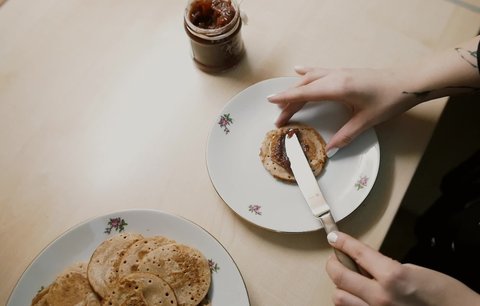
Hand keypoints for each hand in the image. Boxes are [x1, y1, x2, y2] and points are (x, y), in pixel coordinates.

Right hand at [267, 66, 417, 154]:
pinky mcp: (344, 72)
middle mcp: (335, 77)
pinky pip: (319, 71)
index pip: (306, 93)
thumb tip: (329, 150)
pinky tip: (298, 71)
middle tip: (278, 118)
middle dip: (288, 101)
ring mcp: (339, 72)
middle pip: (304, 87)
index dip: (286, 98)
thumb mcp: (366, 121)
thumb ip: (345, 136)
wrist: (409, 82)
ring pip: (310, 79)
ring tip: (284, 102)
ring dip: (296, 90)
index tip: (270, 101)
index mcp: (338, 87)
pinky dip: (307, 74)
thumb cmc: (389, 100)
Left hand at [325, 231, 479, 305]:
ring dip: (341, 286)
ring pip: (339, 297)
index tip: (335, 237)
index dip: (343, 242)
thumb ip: (383, 265)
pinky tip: (359, 295)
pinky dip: (350, 301)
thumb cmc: (443, 294)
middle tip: (337, 258)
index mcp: (392, 276)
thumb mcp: (411, 268)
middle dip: (334, 263)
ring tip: (350, 280)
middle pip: (339, 277)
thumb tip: (361, 261)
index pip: (357, 253)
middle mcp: (380, 297)